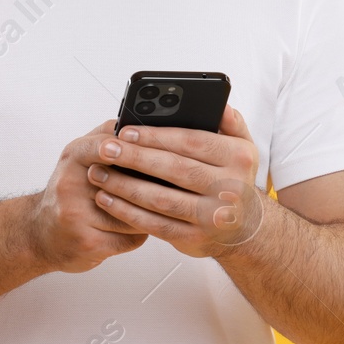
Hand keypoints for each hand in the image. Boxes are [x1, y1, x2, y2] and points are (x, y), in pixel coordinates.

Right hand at [31, 119, 150, 272]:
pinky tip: (142, 226)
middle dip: (154, 184)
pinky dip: (141, 232)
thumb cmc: (70, 192)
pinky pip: (131, 237)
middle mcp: (70, 185)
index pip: (104, 146)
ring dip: (153, 212)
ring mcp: (77, 216)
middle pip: (126, 183)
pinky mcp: (88, 243)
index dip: (132, 149)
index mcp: (73, 158)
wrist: (40, 235)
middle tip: (175, 182)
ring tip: (161, 206)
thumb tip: (142, 123)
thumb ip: (107, 137)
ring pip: (133, 213)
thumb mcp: (81, 157)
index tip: (151, 149)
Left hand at [85, 105, 265, 258]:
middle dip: (135, 158)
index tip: (125, 131)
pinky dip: (127, 212)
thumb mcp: (243, 147)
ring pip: (161, 199)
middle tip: (106, 149)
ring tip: (99, 173)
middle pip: (175, 169)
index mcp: (239, 158)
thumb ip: (230, 122)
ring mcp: (211, 217)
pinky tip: (107, 200)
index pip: (193, 141)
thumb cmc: (233, 179)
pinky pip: (155, 224)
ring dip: (125, 186)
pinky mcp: (193, 238)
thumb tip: (219, 104)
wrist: (244, 228)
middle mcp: (229, 188)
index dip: (156, 136)